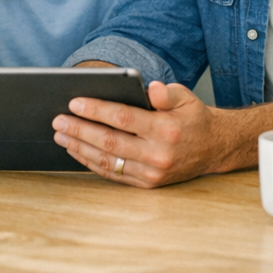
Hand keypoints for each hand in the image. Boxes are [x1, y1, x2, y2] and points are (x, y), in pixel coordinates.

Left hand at [51, 81, 223, 187]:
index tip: (75, 103)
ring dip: (80, 148)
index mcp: (166, 129)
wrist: (214, 148)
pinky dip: (92, 163)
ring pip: (108, 161)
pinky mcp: (147, 183)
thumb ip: (167, 92)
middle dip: (80, 130)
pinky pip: (114, 174)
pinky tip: (77, 151)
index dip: (96, 110)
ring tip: (61, 135)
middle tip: (58, 120)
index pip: (123, 118)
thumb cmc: (193, 118)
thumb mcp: (186, 97)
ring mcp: (152, 173)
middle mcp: (158, 154)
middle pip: (110, 142)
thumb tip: (150, 88)